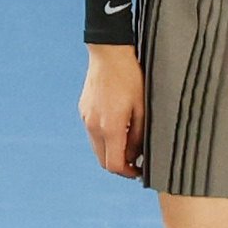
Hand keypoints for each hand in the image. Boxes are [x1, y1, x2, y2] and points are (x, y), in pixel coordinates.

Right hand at [79, 43, 147, 180]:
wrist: (109, 53)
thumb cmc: (130, 77)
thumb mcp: (143, 108)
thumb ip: (139, 136)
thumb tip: (136, 156)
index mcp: (110, 128)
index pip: (115, 165)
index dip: (128, 174)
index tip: (140, 172)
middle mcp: (94, 127)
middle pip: (104, 161)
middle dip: (120, 166)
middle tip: (137, 163)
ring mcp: (87, 119)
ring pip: (98, 148)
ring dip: (112, 151)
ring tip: (130, 143)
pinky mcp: (84, 111)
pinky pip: (93, 133)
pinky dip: (105, 139)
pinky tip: (119, 128)